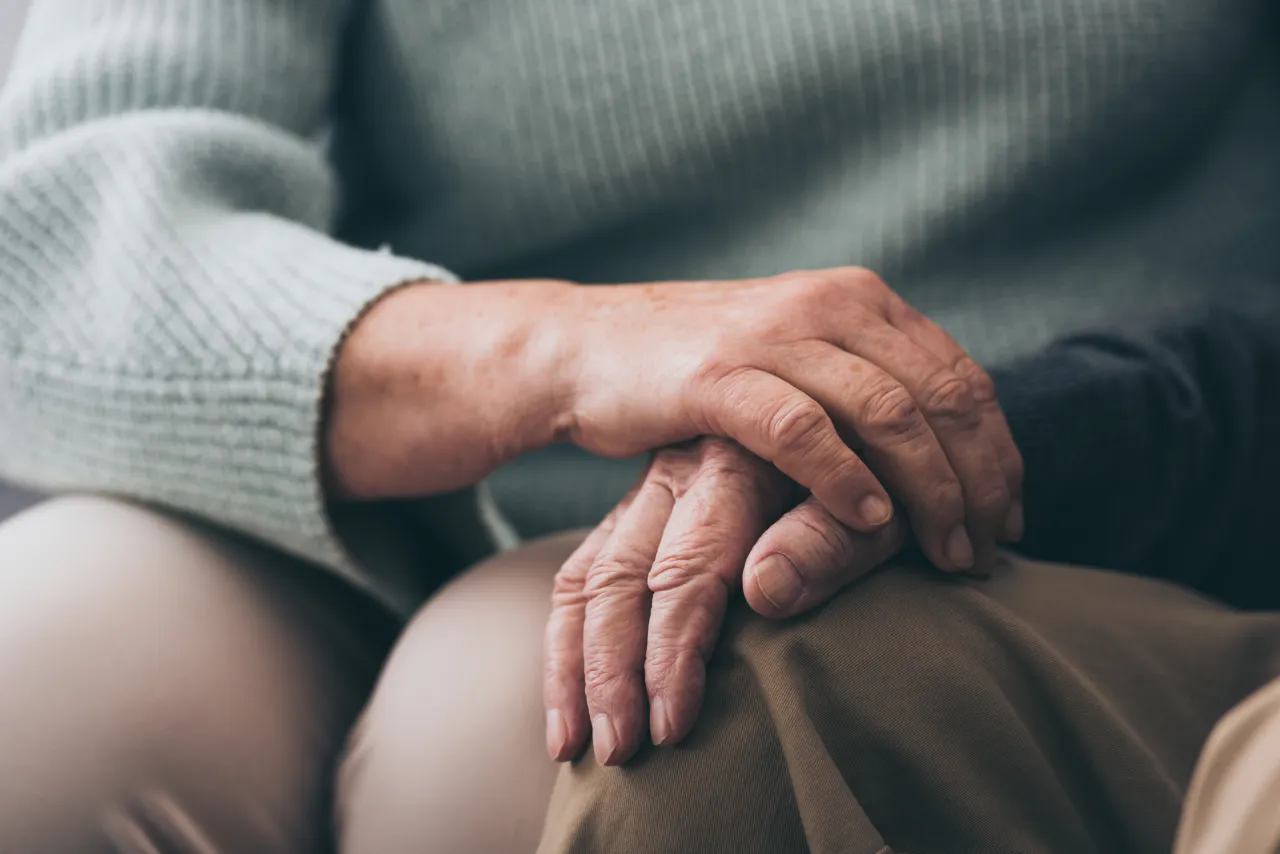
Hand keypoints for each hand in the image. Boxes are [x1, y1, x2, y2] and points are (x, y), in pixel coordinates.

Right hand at [543, 438, 906, 765]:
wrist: (869, 437)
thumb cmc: (886, 488)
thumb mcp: (878, 510)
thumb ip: (827, 543)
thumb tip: (762, 591)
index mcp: (732, 464)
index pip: (687, 572)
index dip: (673, 653)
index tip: (672, 726)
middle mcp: (676, 474)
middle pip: (620, 580)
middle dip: (610, 673)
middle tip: (619, 754)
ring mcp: (647, 493)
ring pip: (585, 580)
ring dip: (575, 666)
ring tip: (573, 747)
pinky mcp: (636, 515)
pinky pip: (578, 576)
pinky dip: (564, 640)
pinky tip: (565, 700)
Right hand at [559, 268, 1021, 571]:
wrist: (586, 350)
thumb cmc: (696, 374)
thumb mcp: (794, 363)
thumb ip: (860, 386)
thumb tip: (943, 451)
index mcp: (857, 299)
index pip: (960, 375)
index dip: (998, 451)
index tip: (1008, 515)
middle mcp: (827, 304)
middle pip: (941, 396)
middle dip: (978, 479)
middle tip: (987, 546)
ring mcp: (773, 336)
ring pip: (888, 412)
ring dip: (929, 489)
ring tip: (944, 549)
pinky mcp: (718, 375)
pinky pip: (804, 430)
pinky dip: (847, 479)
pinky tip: (871, 521)